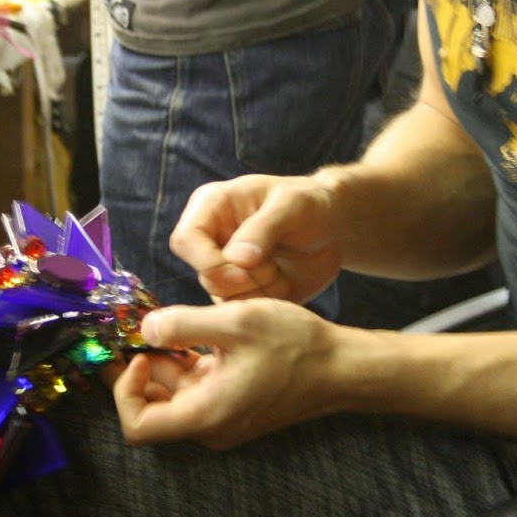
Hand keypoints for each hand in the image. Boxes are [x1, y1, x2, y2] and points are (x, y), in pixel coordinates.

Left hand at [113, 300, 338, 448]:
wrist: (343, 369)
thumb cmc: (296, 347)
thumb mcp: (236, 322)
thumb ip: (183, 324)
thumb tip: (144, 328)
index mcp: (205, 415)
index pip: (137, 427)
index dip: (125, 392)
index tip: (139, 353)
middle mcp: (209, 426)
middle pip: (152, 409)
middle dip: (139, 371)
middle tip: (136, 331)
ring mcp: (221, 419)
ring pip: (173, 396)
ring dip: (163, 363)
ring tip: (167, 324)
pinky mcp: (232, 406)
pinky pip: (196, 390)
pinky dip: (185, 365)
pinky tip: (193, 333)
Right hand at [169, 175, 343, 304]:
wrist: (331, 227)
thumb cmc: (309, 204)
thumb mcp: (292, 205)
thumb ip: (264, 227)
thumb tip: (236, 258)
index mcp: (211, 207)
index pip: (185, 240)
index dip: (210, 260)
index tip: (248, 264)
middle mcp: (210, 239)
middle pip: (206, 275)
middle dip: (244, 279)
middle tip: (274, 268)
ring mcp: (223, 268)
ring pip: (222, 298)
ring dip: (257, 292)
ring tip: (281, 273)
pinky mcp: (239, 291)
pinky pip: (240, 312)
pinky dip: (265, 304)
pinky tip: (282, 285)